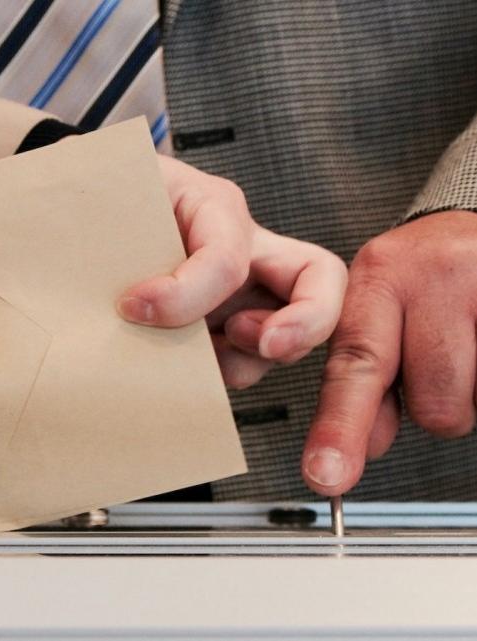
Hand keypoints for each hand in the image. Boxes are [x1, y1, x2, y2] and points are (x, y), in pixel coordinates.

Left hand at [117, 155, 347, 388]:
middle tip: (265, 346)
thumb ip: (112, 225)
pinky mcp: (230, 325)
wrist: (101, 216)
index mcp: (214, 206)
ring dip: (247, 360)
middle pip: (319, 280)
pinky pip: (248, 359)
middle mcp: (244, 249)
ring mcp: (244, 292)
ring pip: (286, 335)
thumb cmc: (109, 199)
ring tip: (194, 358)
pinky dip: (224, 373)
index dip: (184, 294)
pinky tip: (184, 367)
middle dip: (306, 322)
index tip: (131, 306)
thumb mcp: (110, 194)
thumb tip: (116, 292)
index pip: (226, 257)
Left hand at [302, 211, 476, 494]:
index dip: (340, 427)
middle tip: (442, 359)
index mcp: (378, 280)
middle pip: (436, 405)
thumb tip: (363, 444)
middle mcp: (433, 277)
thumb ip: (366, 378)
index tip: (325, 475)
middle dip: (440, 403)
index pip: (357, 364)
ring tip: (468, 345)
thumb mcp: (378, 310)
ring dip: (474, 393)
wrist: (476, 226)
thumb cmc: (425, 276)